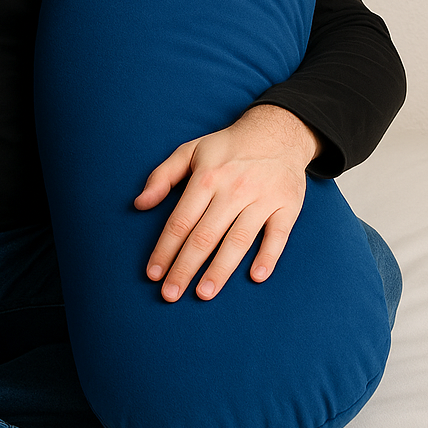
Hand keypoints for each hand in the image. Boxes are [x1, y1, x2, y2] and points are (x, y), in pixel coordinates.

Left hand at [134, 105, 318, 301]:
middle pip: (205, 236)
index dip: (165, 249)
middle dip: (185, 268)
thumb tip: (139, 204)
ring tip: (203, 293)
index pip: (180, 221)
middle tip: (170, 295)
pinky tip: (255, 276)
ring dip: (220, 270)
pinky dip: (268, 256)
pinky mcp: (288, 206)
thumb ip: (161, 177)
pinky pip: (278, 236)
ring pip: (238, 240)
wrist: (277, 132)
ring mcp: (262, 199)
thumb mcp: (189, 151)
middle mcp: (233, 189)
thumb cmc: (227, 148)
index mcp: (206, 177)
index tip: (153, 274)